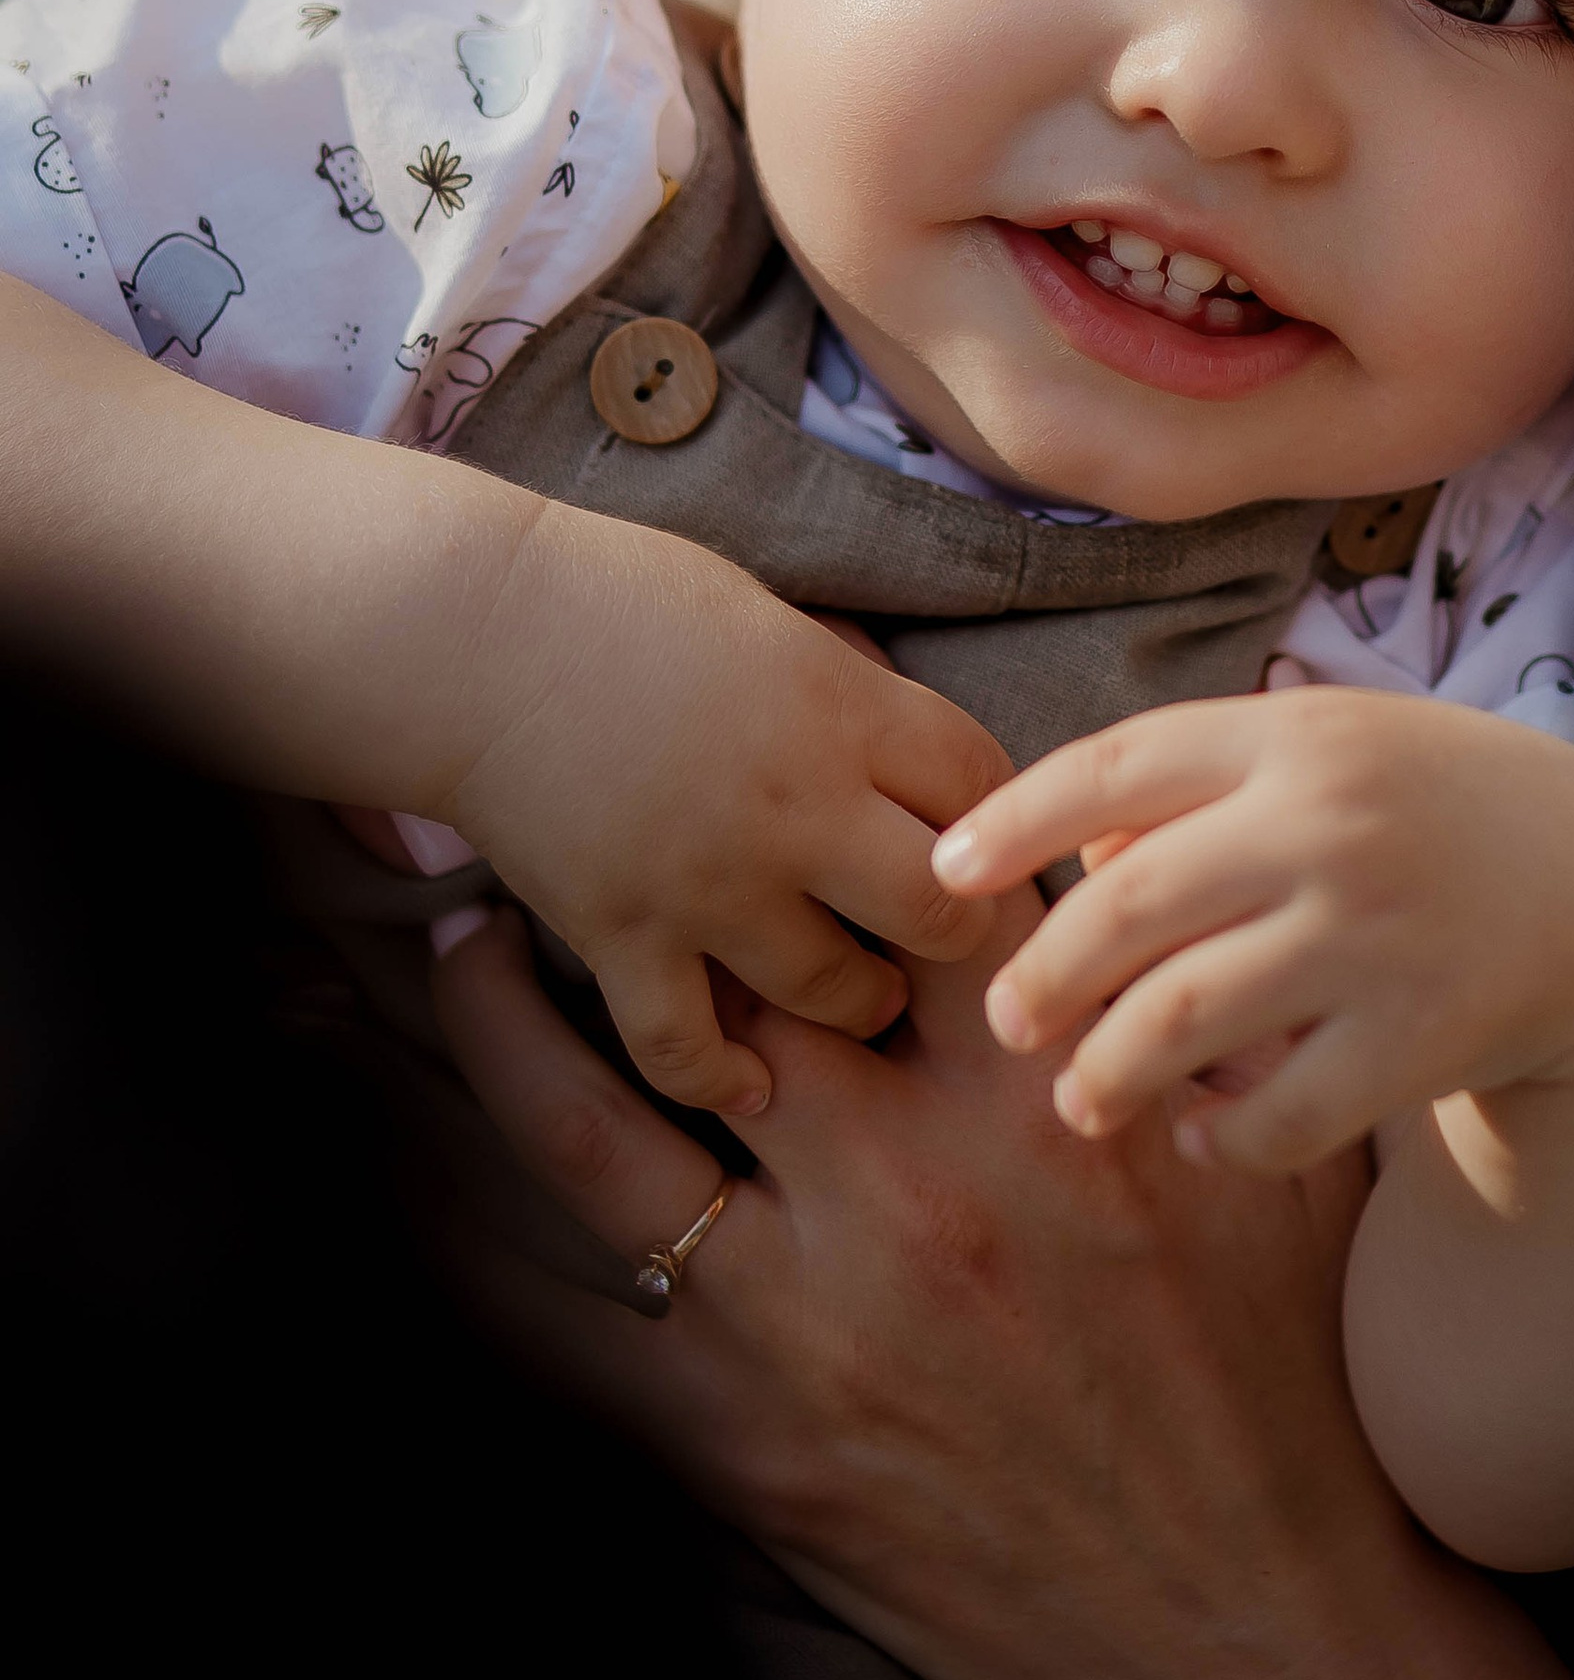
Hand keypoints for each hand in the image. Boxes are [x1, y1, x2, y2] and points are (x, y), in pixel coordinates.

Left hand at [424, 904, 1573, 1679]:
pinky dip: (475, 1242)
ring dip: (509, 1026)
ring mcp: (812, 1309)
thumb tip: (1148, 888)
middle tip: (570, 819)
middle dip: (643, 888)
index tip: (744, 765)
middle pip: (722, 979)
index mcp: (1042, 1091)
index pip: (892, 900)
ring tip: (457, 948)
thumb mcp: (1267, 1165)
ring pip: (599, 1125)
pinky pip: (567, 1318)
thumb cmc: (1268, 1377)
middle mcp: (911, 1179)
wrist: (1243, 1621)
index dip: (810, 821)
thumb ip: (1195, 1019)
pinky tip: (416, 1169)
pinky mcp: (748, 1434)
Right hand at [438, 496, 1003, 1115]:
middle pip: (942, 910)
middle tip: (938, 936)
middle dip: (956, 932)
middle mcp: (797, 803)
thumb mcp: (767, 619)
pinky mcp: (624, 935)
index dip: (999, 818)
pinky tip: (748, 1082)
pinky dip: (722, 1076)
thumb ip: (845, 693)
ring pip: (837, 991)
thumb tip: (910, 742)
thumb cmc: (619, 597)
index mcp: (842, 707)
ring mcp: (710, 880)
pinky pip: (690, 1050)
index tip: (985, 838)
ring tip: (862, 996)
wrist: (469, 631)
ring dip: (857, 1001)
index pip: (982, 785)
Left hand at [933, 688, 1573, 1171]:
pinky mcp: (1420, 1036)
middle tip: (1009, 1023)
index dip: (1012, 822)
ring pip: (1180, 1023)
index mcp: (1293, 736)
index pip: (1115, 765)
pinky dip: (1220, 1141)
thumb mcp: (1327, 752)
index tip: (945, 874)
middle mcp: (1326, 825)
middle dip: (1040, 982)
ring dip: (1105, 1076)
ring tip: (1083, 1100)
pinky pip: (1278, 1116)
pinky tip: (1201, 1139)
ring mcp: (1374, 933)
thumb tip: (1064, 858)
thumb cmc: (1429, 814)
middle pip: (1124, 910)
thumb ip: (1199, 786)